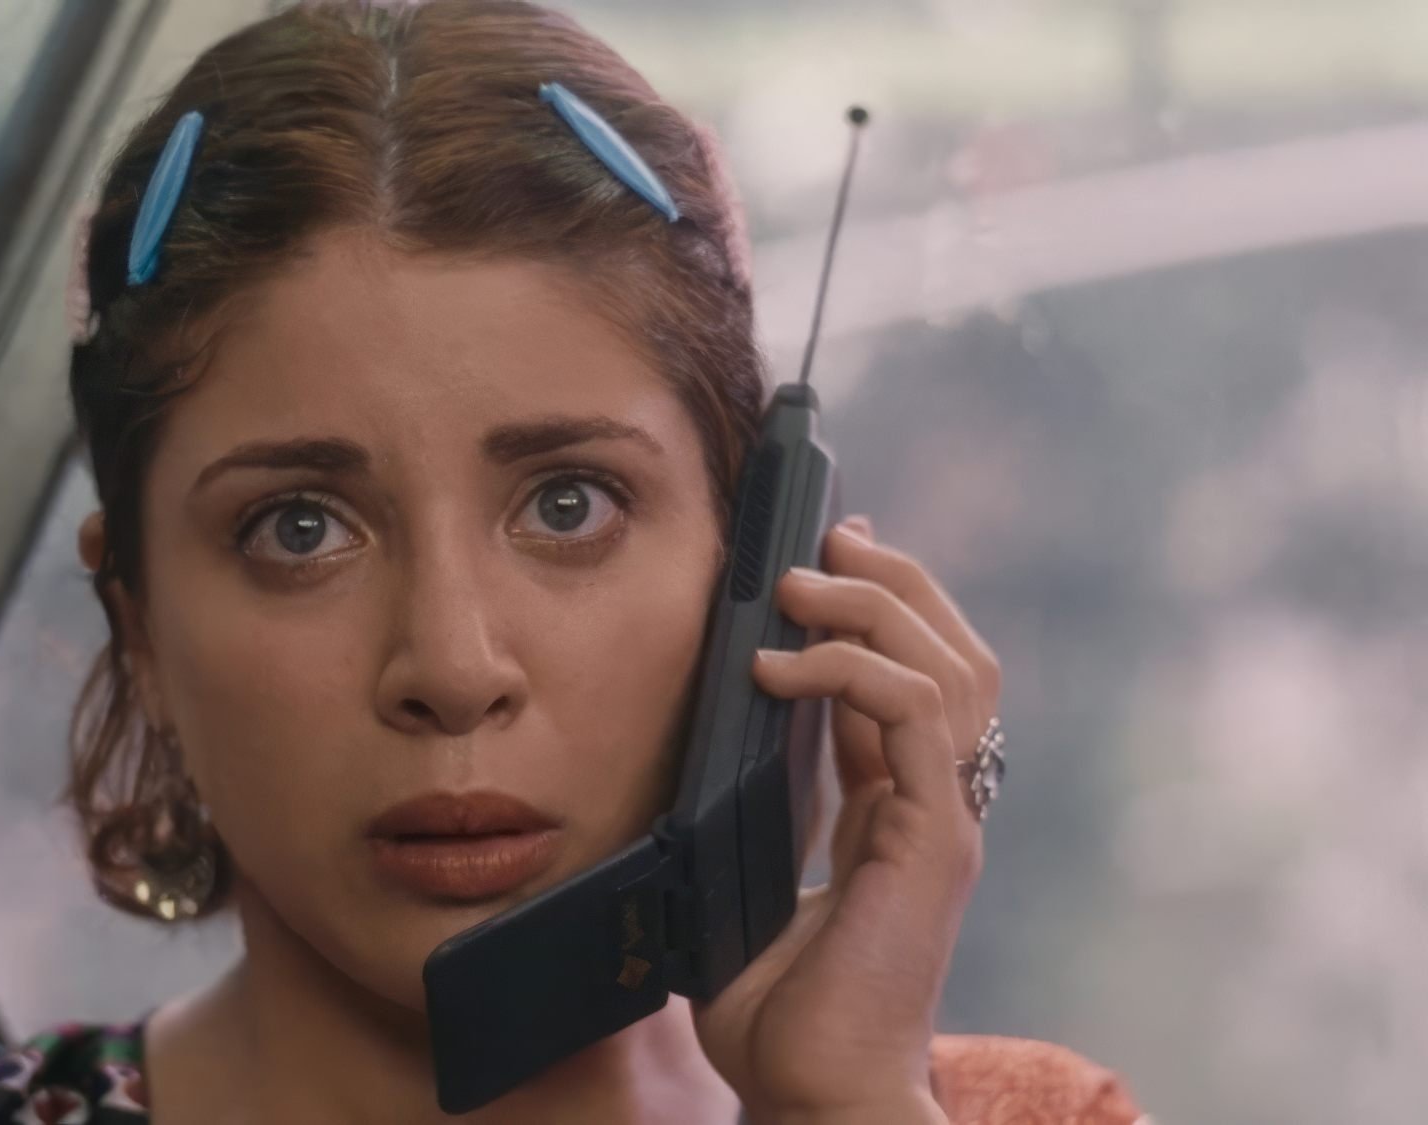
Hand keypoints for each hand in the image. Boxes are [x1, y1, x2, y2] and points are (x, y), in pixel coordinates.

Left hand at [691, 515, 1000, 1121]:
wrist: (809, 1095)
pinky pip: (912, 714)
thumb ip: (747, 817)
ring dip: (873, 605)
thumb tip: (686, 755)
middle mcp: (932, 806)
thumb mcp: (746, 886)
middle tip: (829, 536)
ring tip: (798, 581)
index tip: (823, 556)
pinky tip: (778, 667)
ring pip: (949, 668)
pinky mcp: (933, 840)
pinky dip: (850, 668)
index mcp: (895, 812)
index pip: (910, 680)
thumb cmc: (776, 1014)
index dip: (877, 609)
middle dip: (896, 581)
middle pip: (954, 656)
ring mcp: (942, 820)